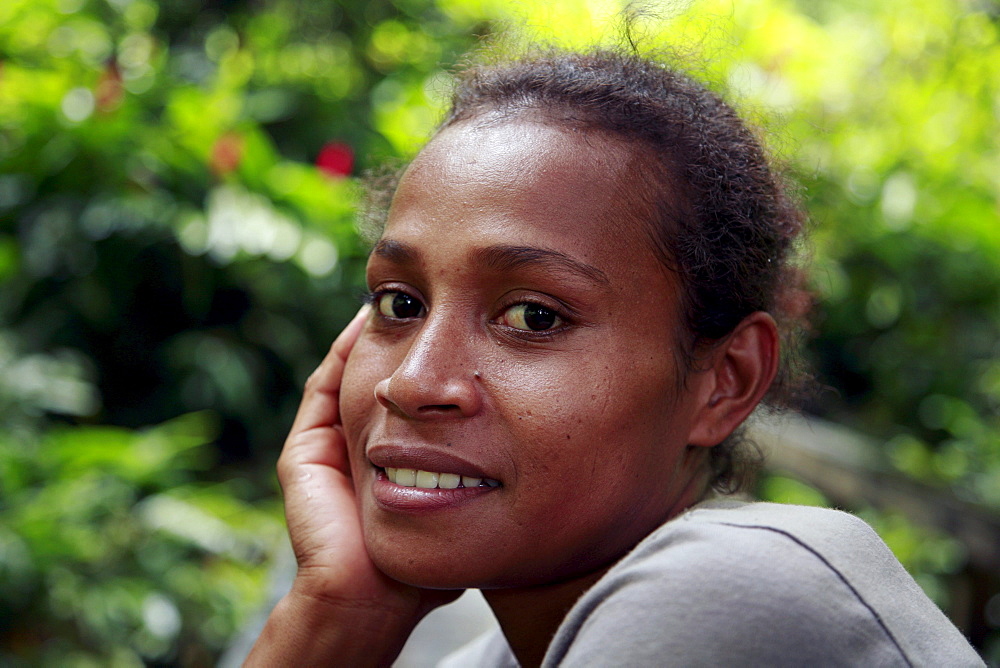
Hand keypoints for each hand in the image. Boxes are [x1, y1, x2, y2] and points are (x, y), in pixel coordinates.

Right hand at [247, 307, 458, 666]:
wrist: (379, 599)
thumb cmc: (431, 563)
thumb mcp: (468, 505)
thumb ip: (484, 475)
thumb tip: (536, 444)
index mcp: (394, 454)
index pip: (412, 392)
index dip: (434, 353)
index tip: (465, 320)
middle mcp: (358, 444)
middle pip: (380, 372)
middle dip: (405, 333)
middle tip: (433, 294)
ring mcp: (328, 444)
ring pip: (351, 370)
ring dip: (377, 332)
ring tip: (404, 295)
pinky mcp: (304, 452)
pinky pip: (324, 385)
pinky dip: (345, 350)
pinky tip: (371, 320)